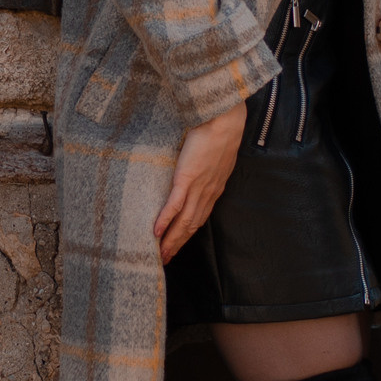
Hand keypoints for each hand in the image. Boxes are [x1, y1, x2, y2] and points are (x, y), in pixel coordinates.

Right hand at [152, 106, 246, 262]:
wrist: (224, 121)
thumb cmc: (219, 132)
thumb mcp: (216, 154)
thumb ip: (207, 165)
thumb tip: (198, 167)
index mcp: (214, 188)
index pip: (200, 217)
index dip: (188, 234)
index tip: (178, 246)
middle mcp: (207, 193)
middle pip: (191, 225)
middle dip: (178, 244)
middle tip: (166, 259)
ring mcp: (197, 187)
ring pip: (183, 221)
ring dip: (171, 239)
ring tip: (160, 253)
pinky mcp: (187, 178)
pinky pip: (175, 204)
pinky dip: (165, 220)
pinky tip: (155, 232)